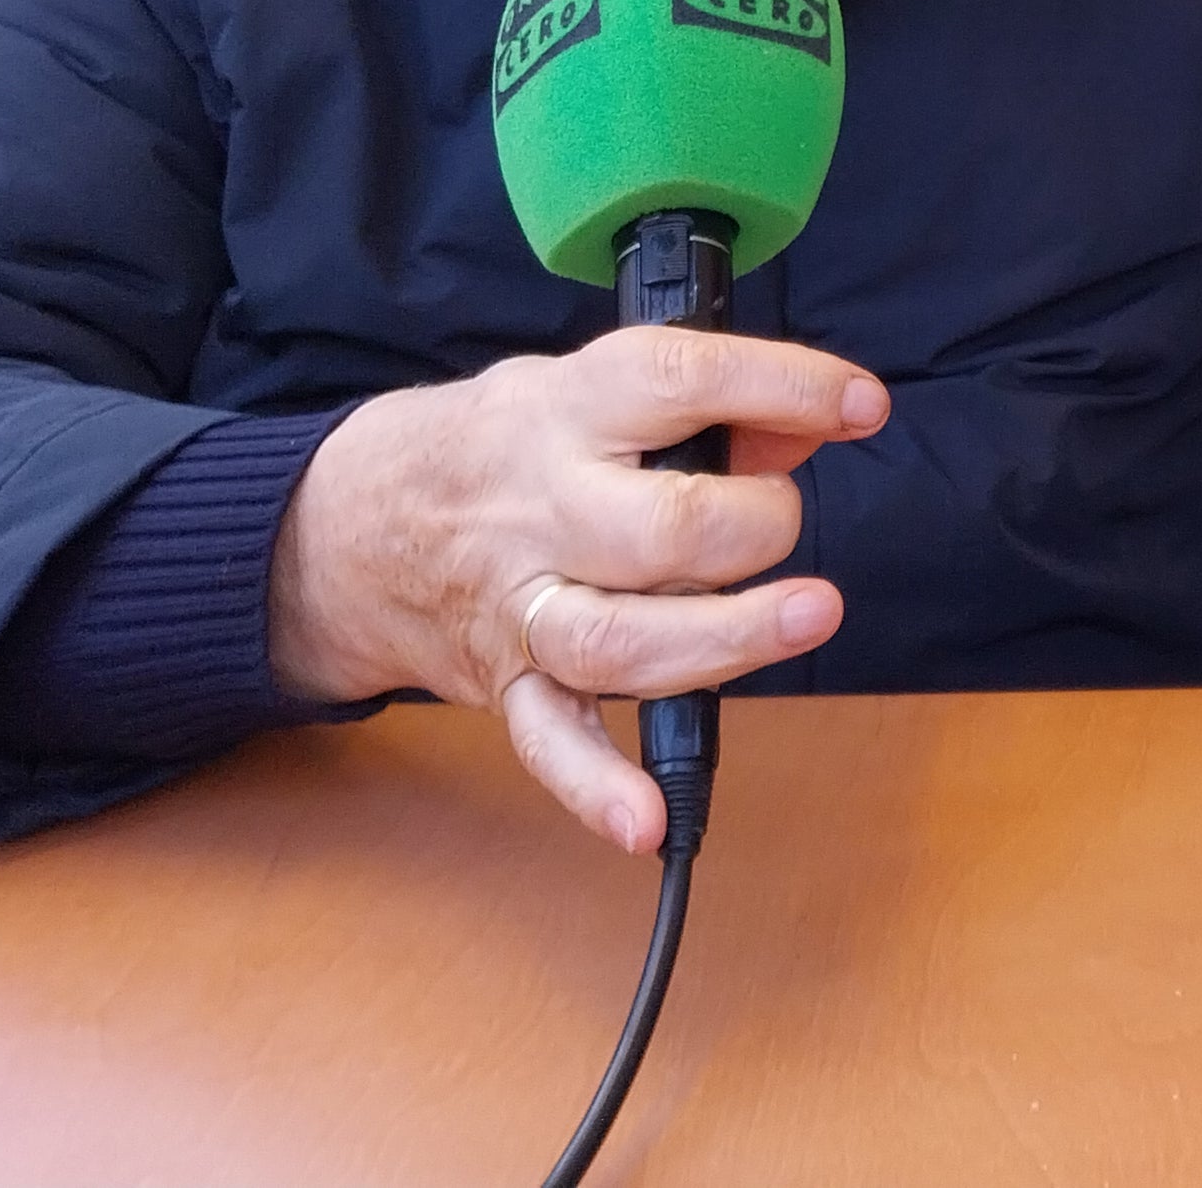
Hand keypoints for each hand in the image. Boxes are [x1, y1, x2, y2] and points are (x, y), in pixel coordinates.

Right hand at [269, 327, 889, 852]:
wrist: (341, 522)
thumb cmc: (498, 446)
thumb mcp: (582, 388)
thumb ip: (704, 404)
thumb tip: (818, 421)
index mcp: (565, 409)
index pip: (678, 379)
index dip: (782, 385)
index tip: (860, 403)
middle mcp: (540, 508)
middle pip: (660, 529)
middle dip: (751, 528)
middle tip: (782, 520)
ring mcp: (518, 605)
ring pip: (618, 641)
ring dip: (721, 640)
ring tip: (805, 617)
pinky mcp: (503, 684)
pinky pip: (549, 744)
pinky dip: (596, 790)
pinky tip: (649, 822)